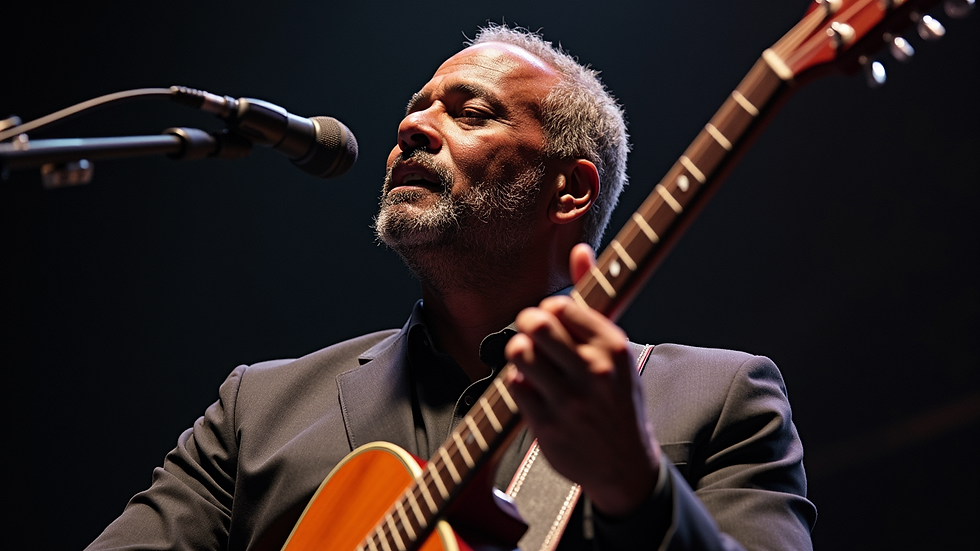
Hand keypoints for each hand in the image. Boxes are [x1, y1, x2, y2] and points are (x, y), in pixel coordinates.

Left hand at [504, 243, 660, 515]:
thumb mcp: (616, 349)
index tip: (554, 324)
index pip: (561, 306)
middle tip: (533, 336)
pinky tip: (531, 389)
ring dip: (518, 353)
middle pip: (535, 323)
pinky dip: (516, 383)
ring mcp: (570, 400)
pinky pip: (513, 386)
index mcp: (614, 346)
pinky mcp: (547, 425)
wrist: (627, 467)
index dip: (549, 311)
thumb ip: (595, 297)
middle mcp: (594, 371)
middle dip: (527, 324)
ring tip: (531, 362)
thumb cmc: (618, 399)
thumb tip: (579, 248)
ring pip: (519, 352)